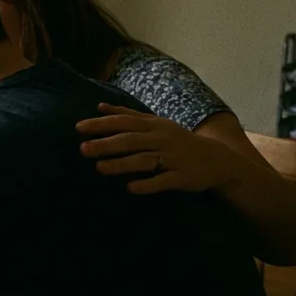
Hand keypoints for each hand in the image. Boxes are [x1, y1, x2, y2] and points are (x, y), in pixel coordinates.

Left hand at [76, 103, 232, 193]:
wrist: (217, 159)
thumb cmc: (178, 140)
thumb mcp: (156, 123)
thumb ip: (129, 114)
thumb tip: (100, 107)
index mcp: (154, 126)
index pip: (124, 122)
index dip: (101, 124)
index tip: (79, 128)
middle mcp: (162, 140)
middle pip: (130, 141)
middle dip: (106, 144)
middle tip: (83, 149)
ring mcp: (173, 158)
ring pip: (144, 160)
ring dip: (121, 164)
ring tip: (99, 168)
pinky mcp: (182, 177)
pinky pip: (163, 181)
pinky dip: (148, 184)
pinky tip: (131, 188)